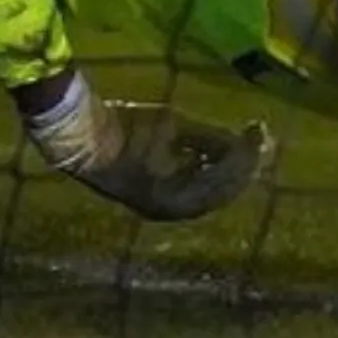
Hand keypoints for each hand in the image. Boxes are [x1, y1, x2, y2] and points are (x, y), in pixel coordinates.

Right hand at [38, 93, 276, 222]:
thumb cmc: (127, 130)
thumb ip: (211, 137)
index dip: (247, 154)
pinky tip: (216, 148)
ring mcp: (161, 203)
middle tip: (257, 133)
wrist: (79, 137)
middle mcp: (171, 209)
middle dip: (242, 162)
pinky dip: (208, 168)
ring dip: (227, 165)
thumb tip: (243, 142)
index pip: (227, 182)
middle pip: (222, 190)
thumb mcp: (175, 128)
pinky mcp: (153, 193)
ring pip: (209, 189)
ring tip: (243, 138)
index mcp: (177, 201)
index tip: (258, 128)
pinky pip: (192, 185)